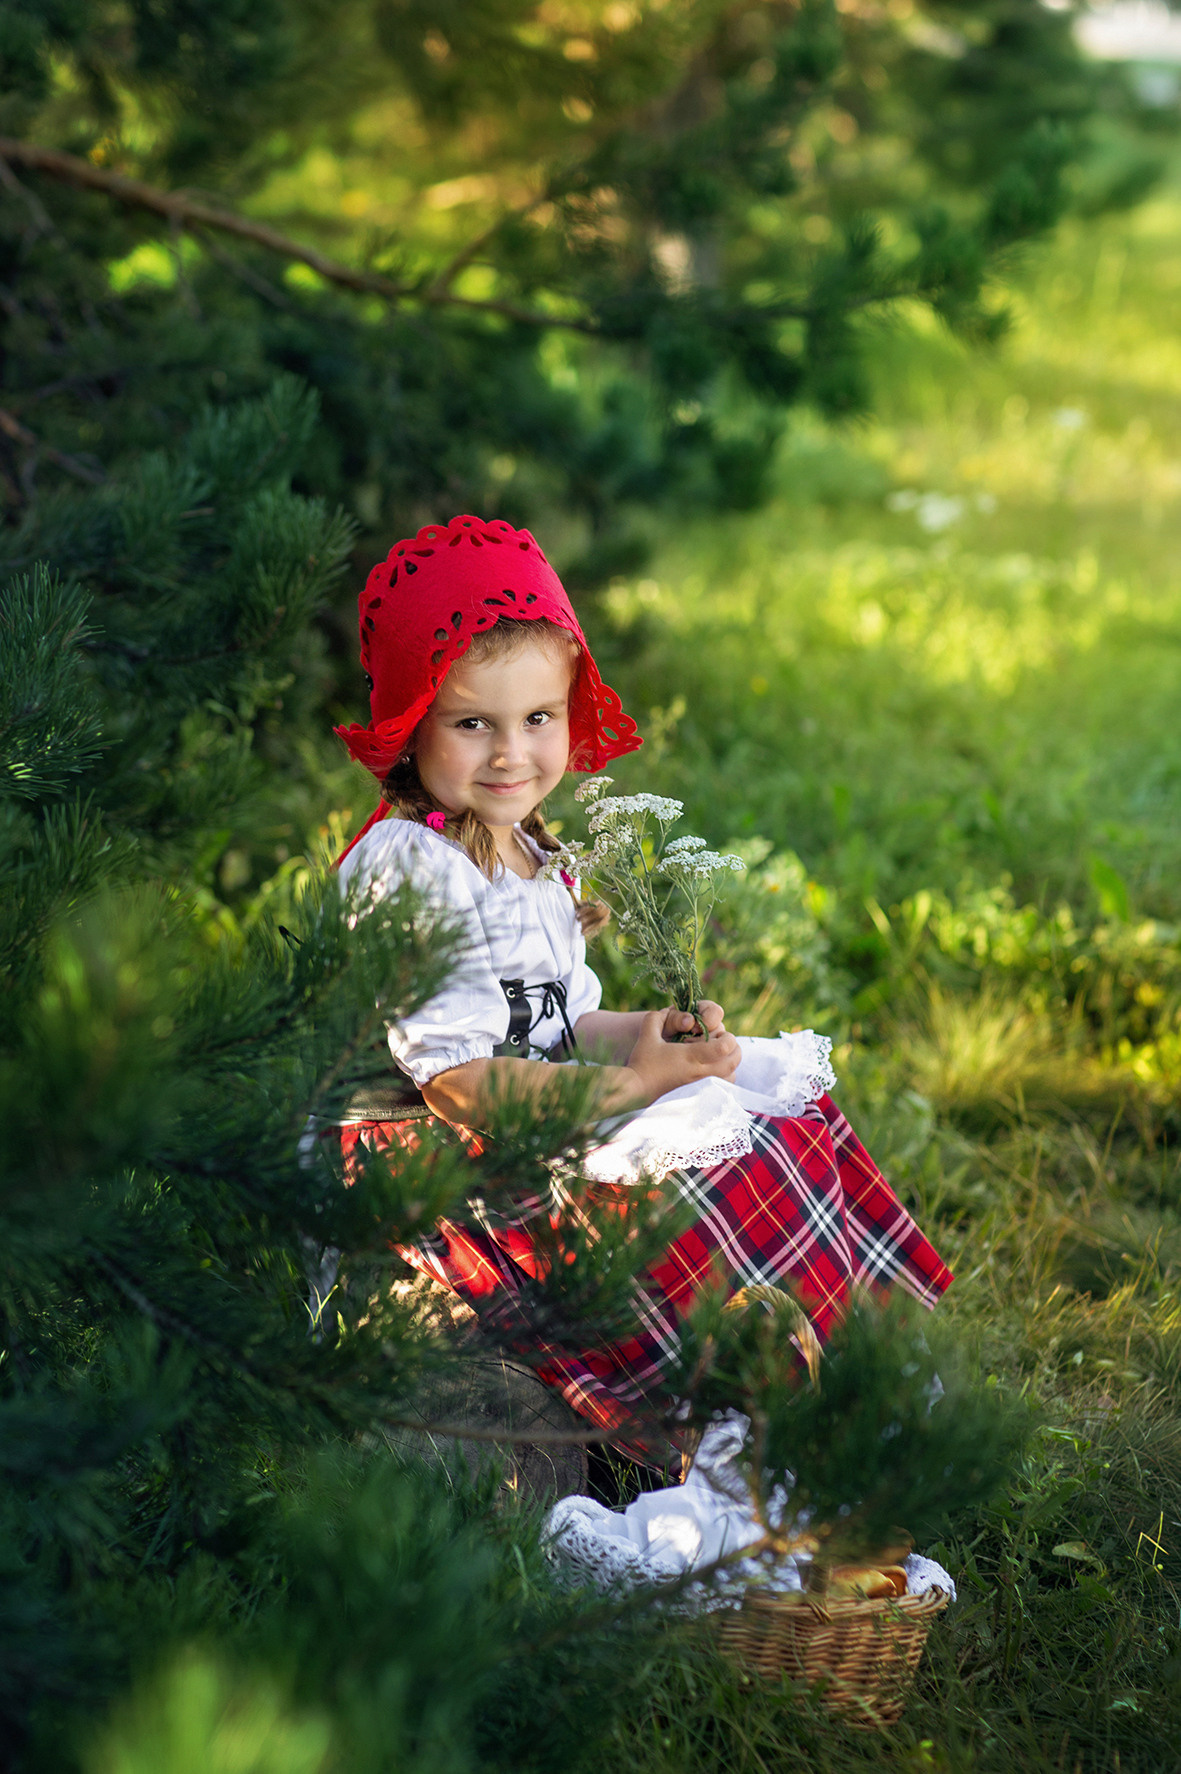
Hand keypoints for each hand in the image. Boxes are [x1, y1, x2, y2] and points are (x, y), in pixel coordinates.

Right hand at [623, 1008, 739, 1105]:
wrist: (637, 1089)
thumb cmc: (642, 1061)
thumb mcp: (647, 1034)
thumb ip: (658, 1017)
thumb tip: (671, 1010)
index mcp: (690, 1056)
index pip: (723, 1047)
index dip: (727, 1038)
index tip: (719, 1034)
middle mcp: (700, 1072)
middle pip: (733, 1061)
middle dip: (734, 1048)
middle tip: (722, 1041)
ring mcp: (701, 1085)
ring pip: (731, 1075)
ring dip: (730, 1062)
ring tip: (718, 1055)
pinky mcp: (700, 1093)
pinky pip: (724, 1086)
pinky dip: (725, 1076)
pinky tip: (711, 1068)